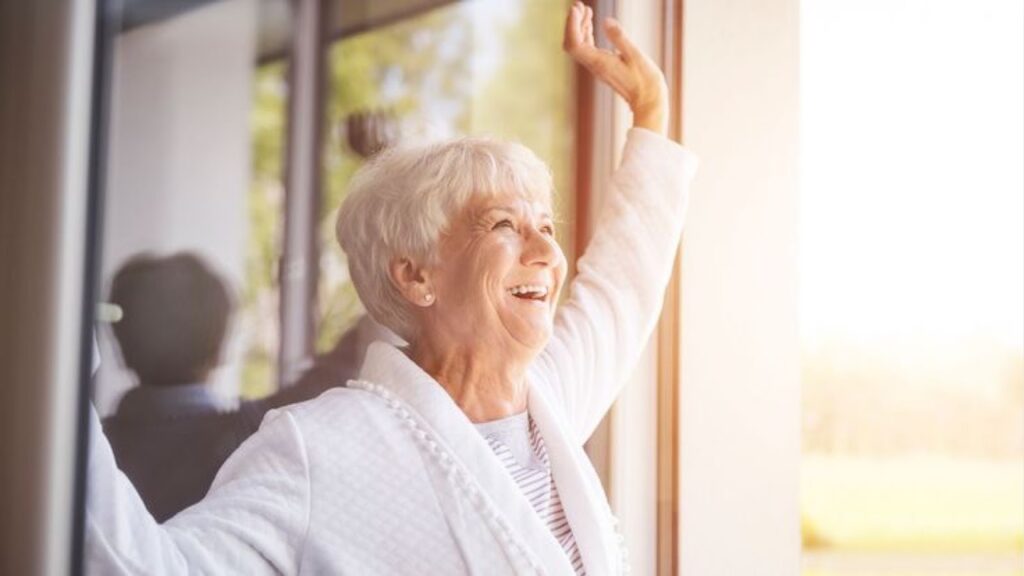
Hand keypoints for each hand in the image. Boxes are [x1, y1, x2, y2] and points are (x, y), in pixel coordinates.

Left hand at [563, 1, 668, 133]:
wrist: (649, 102)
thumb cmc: (645, 81)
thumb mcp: (635, 56)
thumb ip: (620, 38)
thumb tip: (606, 21)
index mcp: (600, 62)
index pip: (574, 44)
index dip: (571, 25)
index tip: (577, 9)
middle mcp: (595, 65)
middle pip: (572, 44)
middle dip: (572, 23)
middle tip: (578, 5)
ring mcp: (598, 67)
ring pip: (579, 45)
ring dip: (579, 26)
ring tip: (585, 9)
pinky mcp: (603, 66)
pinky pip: (588, 49)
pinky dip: (587, 34)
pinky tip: (592, 24)